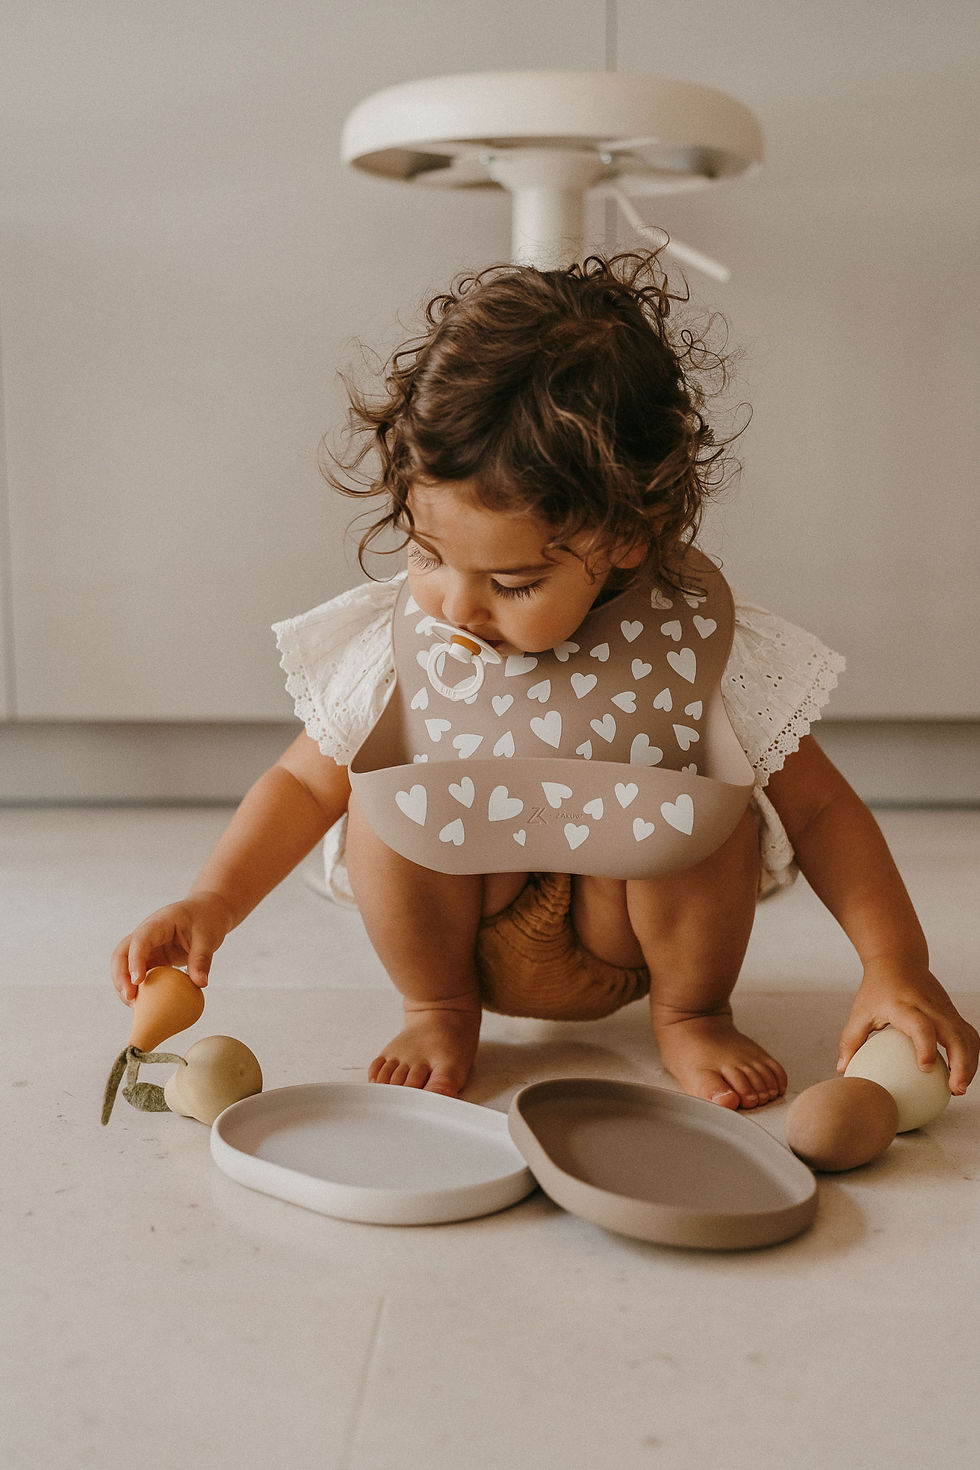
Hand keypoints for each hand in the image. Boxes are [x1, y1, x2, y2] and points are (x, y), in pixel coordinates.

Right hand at [110, 891, 234, 1004]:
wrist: (206, 911)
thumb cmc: (207, 920)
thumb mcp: (208, 937)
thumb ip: (202, 959)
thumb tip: (200, 984)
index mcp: (159, 923)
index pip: (140, 939)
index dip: (135, 960)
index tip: (138, 981)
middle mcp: (146, 934)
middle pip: (122, 953)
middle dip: (120, 975)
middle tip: (129, 998)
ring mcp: (146, 947)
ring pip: (124, 964)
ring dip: (124, 984)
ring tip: (133, 1005)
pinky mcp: (151, 958)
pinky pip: (137, 973)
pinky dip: (136, 987)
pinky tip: (142, 1004)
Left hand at [837, 955, 978, 1095]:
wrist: (899, 961)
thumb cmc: (877, 989)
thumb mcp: (860, 1012)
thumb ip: (851, 1040)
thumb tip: (843, 1070)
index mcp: (904, 1006)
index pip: (921, 1026)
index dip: (925, 1046)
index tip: (924, 1068)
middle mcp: (930, 1008)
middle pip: (955, 1034)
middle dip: (961, 1064)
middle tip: (955, 1089)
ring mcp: (945, 1010)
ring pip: (968, 1037)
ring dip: (969, 1064)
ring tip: (958, 1089)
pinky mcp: (953, 1013)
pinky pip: (969, 1036)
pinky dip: (969, 1056)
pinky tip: (960, 1075)